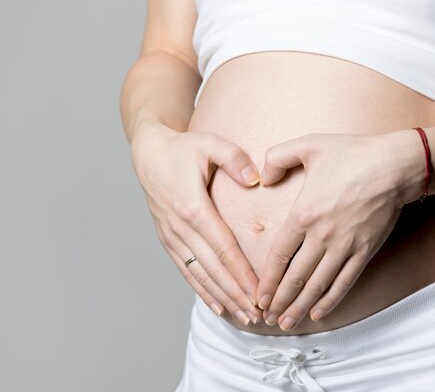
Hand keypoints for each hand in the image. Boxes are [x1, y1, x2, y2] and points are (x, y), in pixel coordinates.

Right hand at [130, 121, 262, 324]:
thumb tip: (256, 179)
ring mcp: (171, 236)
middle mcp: (180, 228)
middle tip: (258, 314)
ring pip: (199, 274)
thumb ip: (235, 159)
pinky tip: (217, 305)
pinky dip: (202, 290)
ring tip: (244, 316)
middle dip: (236, 294)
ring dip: (222, 297)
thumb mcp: (210, 144)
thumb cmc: (183, 148)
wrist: (148, 152)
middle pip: (213, 269)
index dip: (242, 273)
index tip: (259, 292)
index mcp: (193, 207)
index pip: (224, 248)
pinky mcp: (167, 239)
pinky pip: (186, 270)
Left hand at [254, 129, 425, 330]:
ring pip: (317, 285)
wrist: (394, 166)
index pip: (279, 255)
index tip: (258, 296)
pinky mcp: (364, 251)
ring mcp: (345, 246)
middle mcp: (322, 236)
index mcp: (304, 213)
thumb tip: (263, 178)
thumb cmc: (353, 154)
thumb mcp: (308, 145)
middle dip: (279, 301)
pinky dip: (330, 300)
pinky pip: (344, 282)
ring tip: (286, 323)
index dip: (267, 279)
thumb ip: (277, 158)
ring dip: (300, 307)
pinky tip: (319, 313)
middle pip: (295, 277)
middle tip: (266, 318)